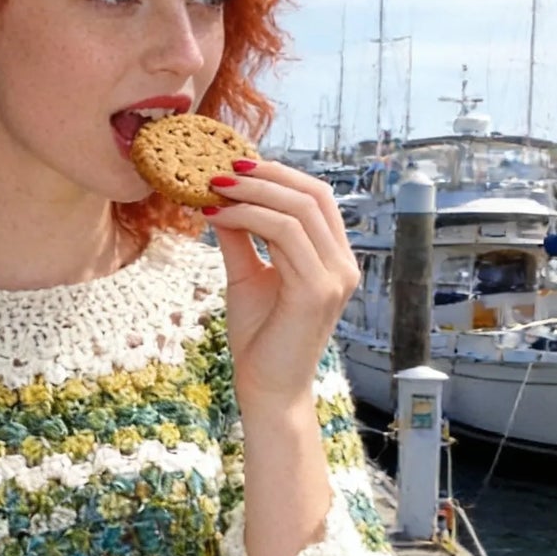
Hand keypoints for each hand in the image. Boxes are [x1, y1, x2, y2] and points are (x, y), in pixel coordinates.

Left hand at [202, 161, 358, 409]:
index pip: (316, 199)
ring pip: (298, 210)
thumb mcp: (247, 276)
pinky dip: (248, 218)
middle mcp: (342, 264)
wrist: (266, 388)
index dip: (279, 176)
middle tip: (222, 169)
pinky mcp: (316, 290)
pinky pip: (284, 234)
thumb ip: (240, 238)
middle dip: (266, 176)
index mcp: (333, 259)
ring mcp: (334, 276)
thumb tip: (217, 200)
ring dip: (252, 193)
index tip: (236, 167)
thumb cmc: (260, 338)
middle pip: (313, 195)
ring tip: (213, 189)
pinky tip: (217, 217)